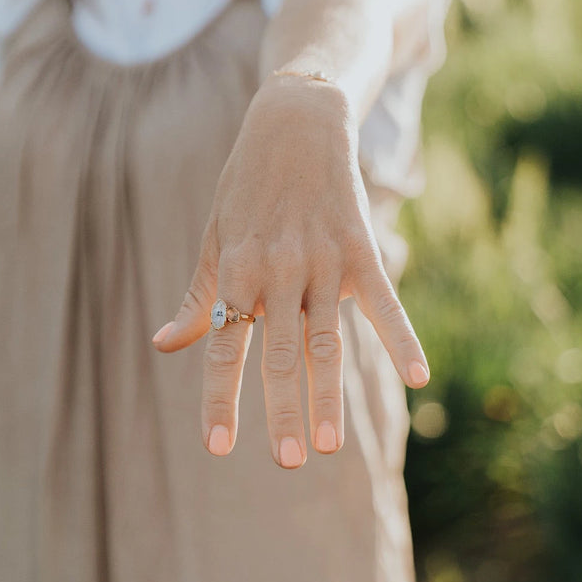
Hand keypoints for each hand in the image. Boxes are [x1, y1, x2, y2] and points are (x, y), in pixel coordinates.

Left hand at [152, 76, 428, 468]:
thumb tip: (162, 346)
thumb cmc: (245, 186)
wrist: (293, 120)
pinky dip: (401, 336)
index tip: (219, 448)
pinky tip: (418, 376)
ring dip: (330, 393)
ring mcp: (320, 260)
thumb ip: (196, 296)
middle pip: (278, 353)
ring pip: (326, 339)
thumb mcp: (212, 237)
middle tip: (289, 461)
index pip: (222, 346)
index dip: (219, 398)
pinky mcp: (360, 247)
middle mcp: (275, 271)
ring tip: (333, 445)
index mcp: (235, 272)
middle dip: (282, 410)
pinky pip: (383, 300)